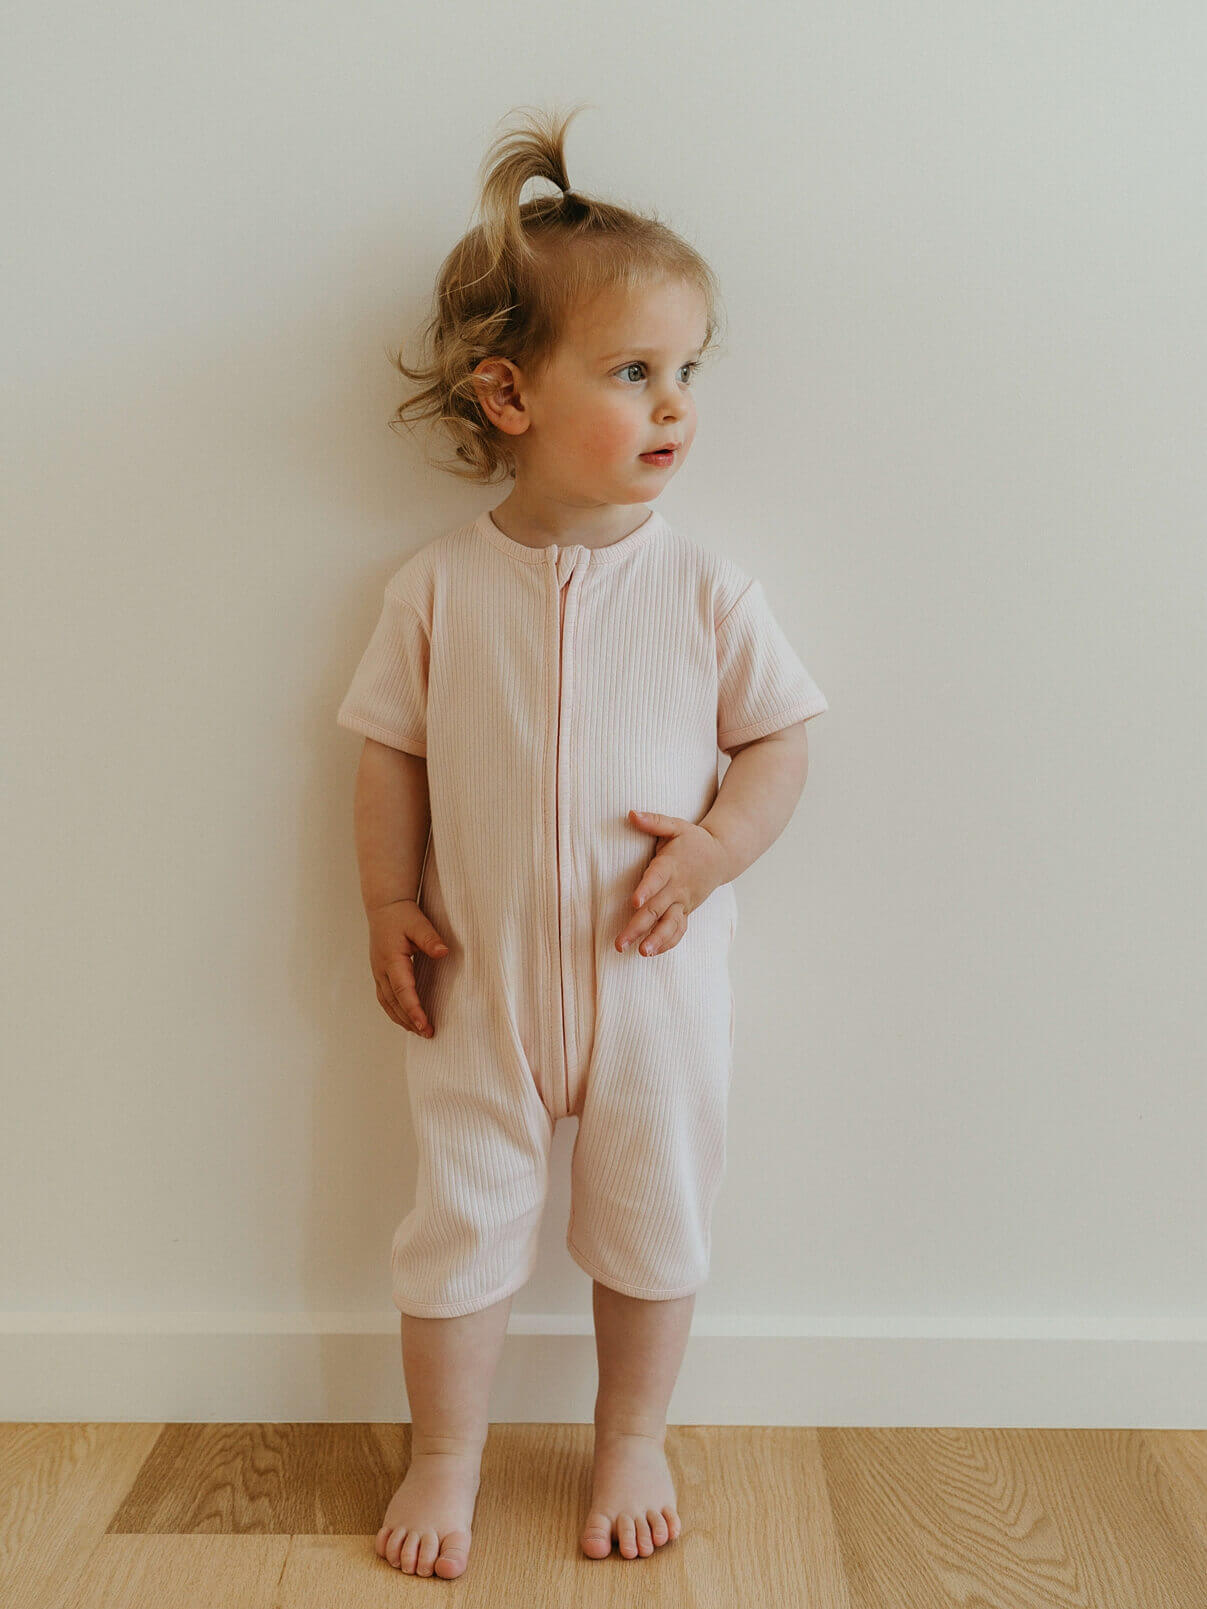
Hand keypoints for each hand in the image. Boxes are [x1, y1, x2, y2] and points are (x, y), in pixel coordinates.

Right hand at [366, 897, 449, 1035]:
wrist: (384, 906)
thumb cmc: (402, 914)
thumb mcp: (419, 923)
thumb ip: (430, 938)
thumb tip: (444, 952)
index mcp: (391, 960)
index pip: (402, 990)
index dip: (413, 1009)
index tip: (424, 1025)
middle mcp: (381, 970)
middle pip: (394, 1002)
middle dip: (409, 1020)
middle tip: (428, 1034)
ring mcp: (378, 972)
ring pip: (387, 1003)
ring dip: (401, 1019)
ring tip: (419, 1032)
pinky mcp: (379, 973)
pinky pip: (385, 998)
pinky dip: (395, 1011)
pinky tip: (406, 1018)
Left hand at [616, 809, 730, 956]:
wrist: (722, 856)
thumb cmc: (694, 840)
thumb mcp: (676, 826)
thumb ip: (653, 821)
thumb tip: (630, 814)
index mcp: (671, 866)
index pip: (657, 879)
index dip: (646, 890)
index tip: (634, 902)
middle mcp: (677, 888)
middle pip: (656, 909)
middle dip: (637, 927)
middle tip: (620, 942)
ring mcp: (683, 902)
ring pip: (669, 925)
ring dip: (656, 940)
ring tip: (641, 953)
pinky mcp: (686, 911)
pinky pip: (678, 930)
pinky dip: (667, 942)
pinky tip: (651, 952)